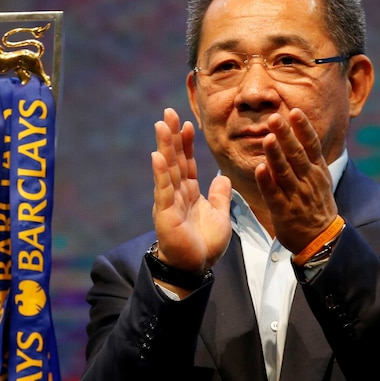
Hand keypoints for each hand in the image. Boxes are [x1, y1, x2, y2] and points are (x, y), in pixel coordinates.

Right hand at [151, 108, 232, 272]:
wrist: (195, 268)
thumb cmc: (204, 244)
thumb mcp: (220, 216)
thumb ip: (220, 196)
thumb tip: (222, 176)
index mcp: (190, 192)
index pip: (188, 162)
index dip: (187, 143)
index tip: (188, 123)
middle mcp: (177, 192)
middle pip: (175, 159)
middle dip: (172, 136)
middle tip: (168, 112)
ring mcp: (169, 201)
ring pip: (167, 169)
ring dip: (164, 146)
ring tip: (161, 125)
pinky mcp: (165, 213)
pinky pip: (163, 189)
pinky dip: (160, 172)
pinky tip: (157, 156)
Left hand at [255, 108, 337, 252]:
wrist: (322, 239)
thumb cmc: (316, 205)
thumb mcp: (320, 179)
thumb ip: (309, 158)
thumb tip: (300, 131)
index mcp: (317, 171)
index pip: (311, 145)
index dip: (303, 128)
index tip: (294, 111)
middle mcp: (308, 181)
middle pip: (297, 154)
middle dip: (286, 135)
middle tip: (275, 117)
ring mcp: (296, 196)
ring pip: (284, 172)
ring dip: (276, 155)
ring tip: (268, 138)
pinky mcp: (284, 211)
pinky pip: (273, 194)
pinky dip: (266, 181)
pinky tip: (259, 168)